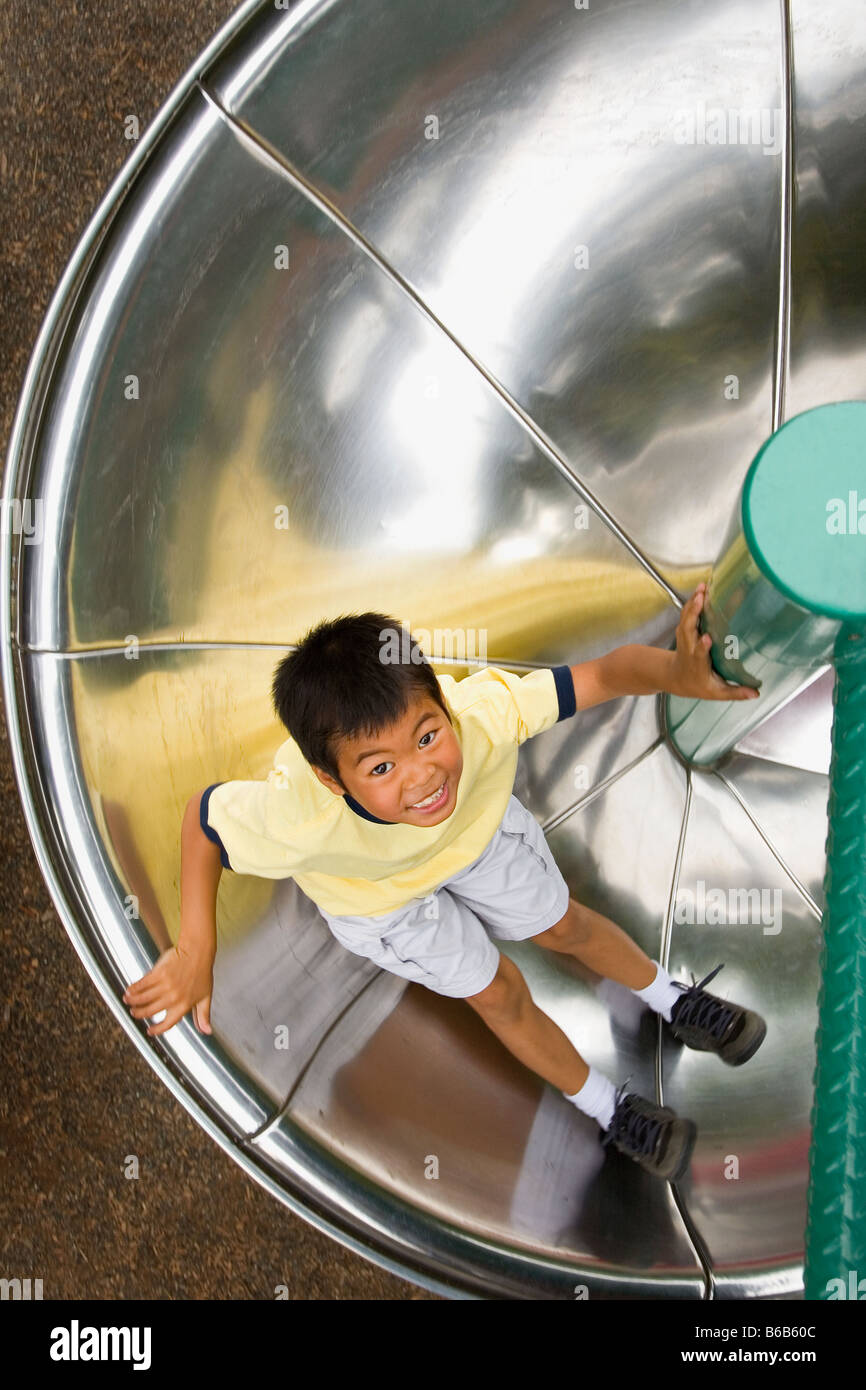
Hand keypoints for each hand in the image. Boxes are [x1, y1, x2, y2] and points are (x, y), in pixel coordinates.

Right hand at [122, 939, 213, 1036]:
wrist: (198, 952)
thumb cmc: (202, 973)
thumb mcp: (205, 997)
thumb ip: (203, 1015)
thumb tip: (206, 1031)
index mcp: (184, 1006)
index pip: (168, 1023)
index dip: (157, 1029)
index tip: (150, 1031)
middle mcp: (173, 998)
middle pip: (150, 1011)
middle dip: (139, 1013)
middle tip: (134, 1012)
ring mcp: (165, 986)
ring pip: (143, 998)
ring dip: (133, 1001)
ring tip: (128, 1001)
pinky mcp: (158, 974)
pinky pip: (142, 984)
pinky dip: (134, 988)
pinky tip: (130, 989)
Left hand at [671, 583, 759, 701]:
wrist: (675, 677)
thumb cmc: (698, 685)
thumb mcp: (716, 693)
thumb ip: (735, 693)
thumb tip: (756, 694)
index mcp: (697, 664)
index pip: (699, 654)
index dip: (702, 646)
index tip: (707, 638)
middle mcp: (688, 649)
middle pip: (688, 630)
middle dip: (693, 614)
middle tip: (702, 599)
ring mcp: (684, 638)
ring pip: (686, 618)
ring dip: (693, 602)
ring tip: (703, 587)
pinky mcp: (684, 630)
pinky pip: (687, 613)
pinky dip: (692, 601)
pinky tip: (702, 589)